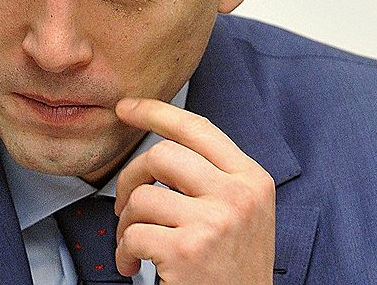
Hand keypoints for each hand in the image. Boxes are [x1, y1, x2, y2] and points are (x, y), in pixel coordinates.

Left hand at [113, 98, 276, 283]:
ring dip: (126, 223)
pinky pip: (133, 234)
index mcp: (252, 179)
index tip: (127, 108)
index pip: (198, 128)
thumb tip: (166, 147)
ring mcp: (213, 222)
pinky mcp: (186, 251)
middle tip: (126, 202)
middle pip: (162, 154)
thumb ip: (217, 177)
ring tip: (136, 242)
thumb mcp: (244, 213)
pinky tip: (135, 264)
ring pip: (142, 196)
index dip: (156, 111)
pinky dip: (124, 252)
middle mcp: (238, 195)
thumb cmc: (236, 270)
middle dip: (131, 177)